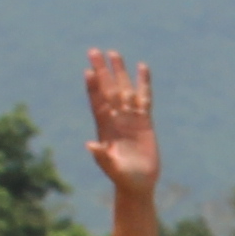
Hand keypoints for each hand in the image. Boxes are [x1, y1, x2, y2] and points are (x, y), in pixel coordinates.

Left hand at [81, 47, 160, 195]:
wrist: (138, 184)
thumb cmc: (123, 178)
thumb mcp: (112, 168)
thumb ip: (102, 156)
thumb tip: (90, 144)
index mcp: (105, 128)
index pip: (98, 103)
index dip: (93, 88)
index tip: (89, 71)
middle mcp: (115, 119)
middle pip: (108, 90)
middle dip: (102, 71)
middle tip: (94, 51)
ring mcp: (130, 118)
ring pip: (124, 89)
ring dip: (119, 72)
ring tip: (115, 53)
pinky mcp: (145, 121)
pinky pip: (144, 98)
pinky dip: (143, 83)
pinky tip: (142, 68)